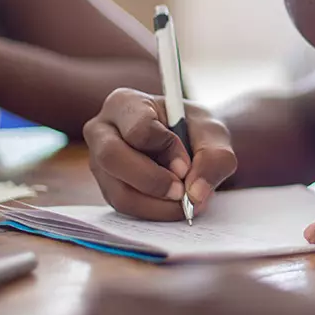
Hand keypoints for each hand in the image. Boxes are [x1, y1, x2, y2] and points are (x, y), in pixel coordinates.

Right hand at [83, 88, 236, 220]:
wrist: (194, 145)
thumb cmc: (197, 131)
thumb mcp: (214, 135)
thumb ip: (214, 158)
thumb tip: (196, 193)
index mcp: (125, 103)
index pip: (138, 129)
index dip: (166, 150)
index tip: (187, 164)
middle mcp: (102, 131)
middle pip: (113, 158)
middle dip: (153, 181)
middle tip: (183, 193)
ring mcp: (99, 162)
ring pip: (119, 191)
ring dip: (158, 204)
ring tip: (186, 201)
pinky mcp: (107, 187)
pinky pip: (125, 207)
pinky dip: (154, 211)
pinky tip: (174, 205)